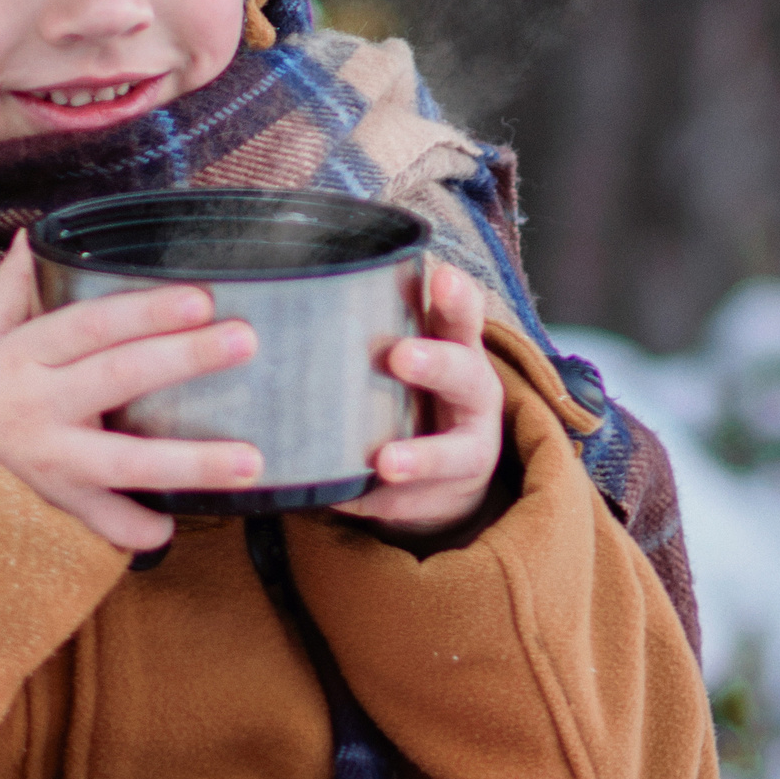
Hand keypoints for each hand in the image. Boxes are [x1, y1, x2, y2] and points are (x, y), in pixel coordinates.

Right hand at [0, 233, 263, 552]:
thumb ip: (8, 295)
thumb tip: (33, 238)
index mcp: (19, 359)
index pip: (88, 325)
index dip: (143, 310)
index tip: (199, 296)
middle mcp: (36, 409)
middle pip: (119, 378)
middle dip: (186, 358)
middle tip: (245, 340)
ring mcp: (47, 465)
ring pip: (126, 462)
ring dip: (193, 461)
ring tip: (253, 458)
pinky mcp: (52, 512)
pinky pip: (104, 527)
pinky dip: (141, 529)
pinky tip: (174, 521)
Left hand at [333, 260, 506, 536]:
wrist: (446, 475)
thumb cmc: (415, 390)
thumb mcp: (415, 349)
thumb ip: (384, 317)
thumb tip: (307, 275)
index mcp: (459, 352)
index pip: (463, 317)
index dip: (457, 299)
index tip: (442, 277)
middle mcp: (472, 399)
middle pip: (466, 377)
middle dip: (435, 364)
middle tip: (399, 356)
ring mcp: (462, 454)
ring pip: (453, 454)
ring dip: (420, 456)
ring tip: (387, 462)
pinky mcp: (435, 499)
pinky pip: (406, 503)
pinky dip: (376, 502)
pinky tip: (342, 497)